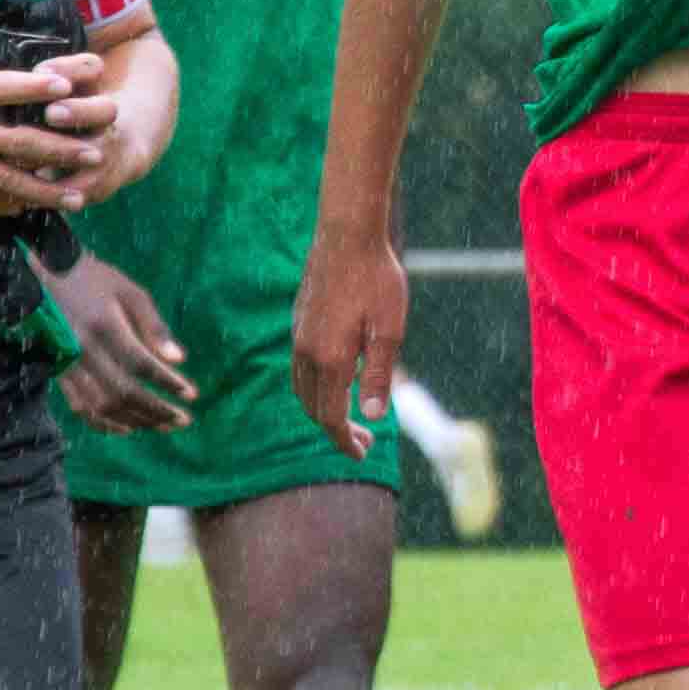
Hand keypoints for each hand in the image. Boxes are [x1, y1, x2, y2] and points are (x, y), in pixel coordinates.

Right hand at [0, 51, 101, 216]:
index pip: (3, 87)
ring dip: (46, 189)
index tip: (72, 89)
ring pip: (6, 180)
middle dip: (61, 150)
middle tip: (94, 153)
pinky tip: (30, 208)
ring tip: (77, 196)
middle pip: (18, 140)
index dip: (39, 88)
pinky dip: (8, 205)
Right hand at [54, 253, 196, 432]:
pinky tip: (126, 429)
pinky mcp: (57, 374)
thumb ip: (153, 325)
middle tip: (183, 420)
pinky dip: (104, 423)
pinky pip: (80, 407)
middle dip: (156, 410)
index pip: (140, 364)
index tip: (192, 394)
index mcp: (104, 326)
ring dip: (135, 421)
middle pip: (123, 392)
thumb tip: (178, 359)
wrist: (39, 277)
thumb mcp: (128, 291)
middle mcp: (84, 351)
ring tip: (163, 427)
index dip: (167, 382)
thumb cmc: (90, 279)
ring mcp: (68, 365)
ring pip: (102, 405)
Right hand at [291, 225, 408, 457]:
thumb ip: (380, 374)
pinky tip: (338, 381)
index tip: (361, 454)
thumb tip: (374, 415)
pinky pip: (299, 368)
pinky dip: (315, 387)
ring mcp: (299, 336)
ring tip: (349, 417)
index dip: (344, 441)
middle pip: (313, 408)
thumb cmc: (376, 279)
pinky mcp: (299, 322)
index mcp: (330, 358)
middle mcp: (307, 352)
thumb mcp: (389, 329)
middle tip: (364, 441)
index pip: (331, 416)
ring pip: (302, 389)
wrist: (347, 235)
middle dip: (336, 430)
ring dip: (322, 410)